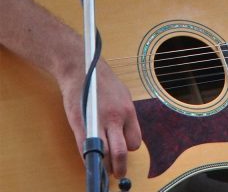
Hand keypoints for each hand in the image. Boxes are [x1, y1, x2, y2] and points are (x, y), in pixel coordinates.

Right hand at [59, 57, 140, 178]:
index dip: (129, 149)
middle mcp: (115, 117)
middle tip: (117, 173)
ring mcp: (97, 122)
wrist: (81, 67)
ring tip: (103, 168)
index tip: (123, 151)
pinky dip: (89, 159)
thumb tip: (124, 133)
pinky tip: (89, 159)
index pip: (135, 141)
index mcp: (127, 110)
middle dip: (120, 168)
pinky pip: (87, 150)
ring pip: (105, 155)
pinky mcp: (80, 124)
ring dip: (104, 167)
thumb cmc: (100, 81)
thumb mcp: (121, 94)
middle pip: (122, 153)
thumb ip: (124, 115)